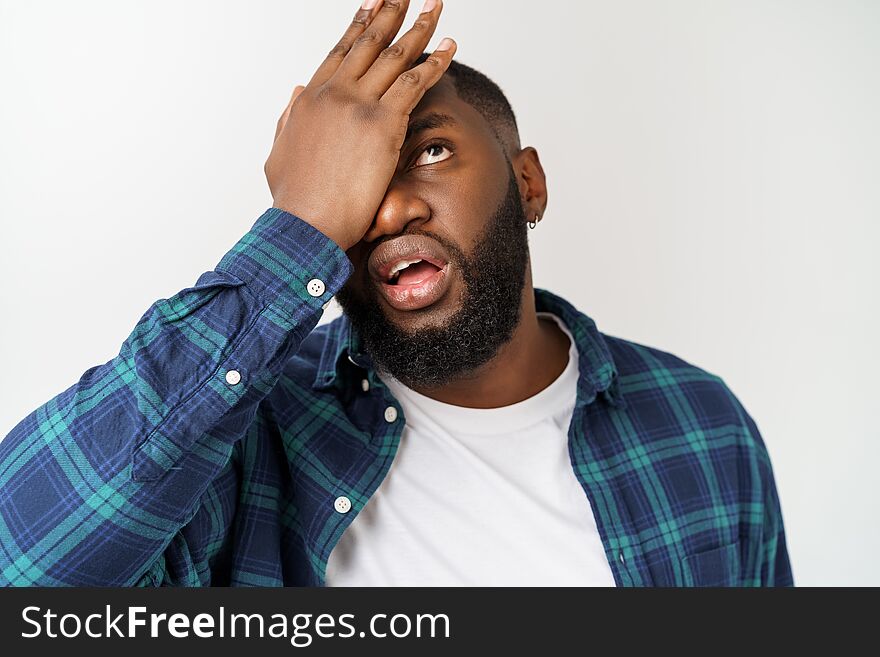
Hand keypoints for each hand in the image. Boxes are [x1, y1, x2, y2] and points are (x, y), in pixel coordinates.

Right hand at [264, 0, 455, 250]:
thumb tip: (298, 92)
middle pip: (369, 44)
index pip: (340, 52)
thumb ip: (288, 118)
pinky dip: (435, 62)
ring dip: (420, 28)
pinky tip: (450, 46)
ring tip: (435, 7)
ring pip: (395, 56)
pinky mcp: (383, 126)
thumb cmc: (293, 199)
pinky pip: (415, 84)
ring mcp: (359, 106)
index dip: (359, 26)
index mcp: (311, 100)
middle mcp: (335, 94)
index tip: (373, 6)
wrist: (304, 223)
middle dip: (391, 14)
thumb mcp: (279, 152)